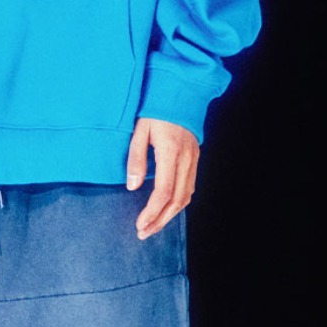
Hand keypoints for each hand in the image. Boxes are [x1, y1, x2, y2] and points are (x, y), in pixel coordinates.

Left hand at [125, 116, 199, 238]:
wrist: (179, 93)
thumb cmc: (156, 109)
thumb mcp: (139, 130)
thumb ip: (136, 158)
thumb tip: (132, 186)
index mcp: (171, 152)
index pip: (164, 191)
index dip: (152, 212)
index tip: (140, 224)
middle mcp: (186, 159)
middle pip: (177, 200)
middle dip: (160, 220)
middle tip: (144, 233)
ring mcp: (193, 159)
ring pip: (186, 197)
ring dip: (169, 215)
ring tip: (152, 226)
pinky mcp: (195, 159)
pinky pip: (189, 187)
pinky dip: (178, 203)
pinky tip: (166, 209)